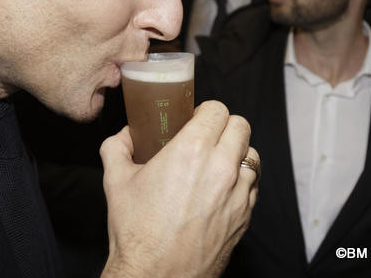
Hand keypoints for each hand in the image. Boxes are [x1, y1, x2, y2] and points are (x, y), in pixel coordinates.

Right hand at [99, 100, 258, 277]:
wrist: (155, 277)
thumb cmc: (136, 232)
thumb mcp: (116, 181)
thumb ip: (117, 147)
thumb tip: (124, 136)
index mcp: (191, 151)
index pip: (217, 110)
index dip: (205, 111)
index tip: (195, 119)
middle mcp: (220, 168)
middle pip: (241, 126)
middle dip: (224, 127)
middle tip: (207, 137)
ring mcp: (237, 194)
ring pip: (252, 155)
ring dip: (236, 153)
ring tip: (217, 163)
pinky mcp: (245, 216)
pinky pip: (253, 185)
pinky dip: (241, 181)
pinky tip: (222, 190)